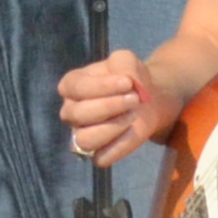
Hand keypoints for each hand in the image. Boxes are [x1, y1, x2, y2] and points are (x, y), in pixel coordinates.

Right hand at [58, 49, 186, 171]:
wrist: (146, 100)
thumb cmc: (129, 78)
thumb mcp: (126, 60)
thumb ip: (123, 64)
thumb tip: (126, 81)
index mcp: (71, 85)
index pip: (78, 88)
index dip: (103, 86)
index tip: (128, 82)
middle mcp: (70, 111)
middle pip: (79, 114)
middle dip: (110, 106)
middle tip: (134, 98)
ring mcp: (80, 134)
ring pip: (85, 140)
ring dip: (112, 128)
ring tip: (132, 115)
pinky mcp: (97, 154)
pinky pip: (101, 158)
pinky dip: (119, 146)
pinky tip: (132, 131)